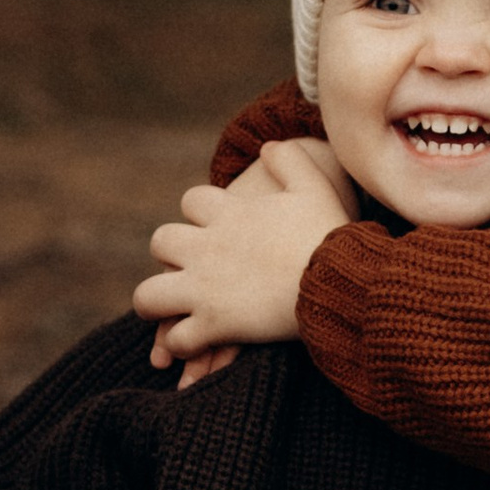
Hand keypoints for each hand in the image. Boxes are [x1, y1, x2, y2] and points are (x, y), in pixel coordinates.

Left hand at [135, 140, 357, 367]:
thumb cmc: (330, 235)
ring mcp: (205, 288)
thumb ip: (290, 161)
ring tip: (168, 311)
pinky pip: (179, 337)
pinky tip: (194, 344)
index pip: (191, 202)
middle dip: (168, 254)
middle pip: (161, 242)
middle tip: (184, 267)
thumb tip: (270, 145)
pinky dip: (182, 343)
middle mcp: (207, 248)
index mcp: (229, 213)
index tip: (211, 225)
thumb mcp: (314, 186)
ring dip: (155, 303)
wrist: (339, 280)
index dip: (198, 213)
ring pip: (150, 295)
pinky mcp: (214, 324)